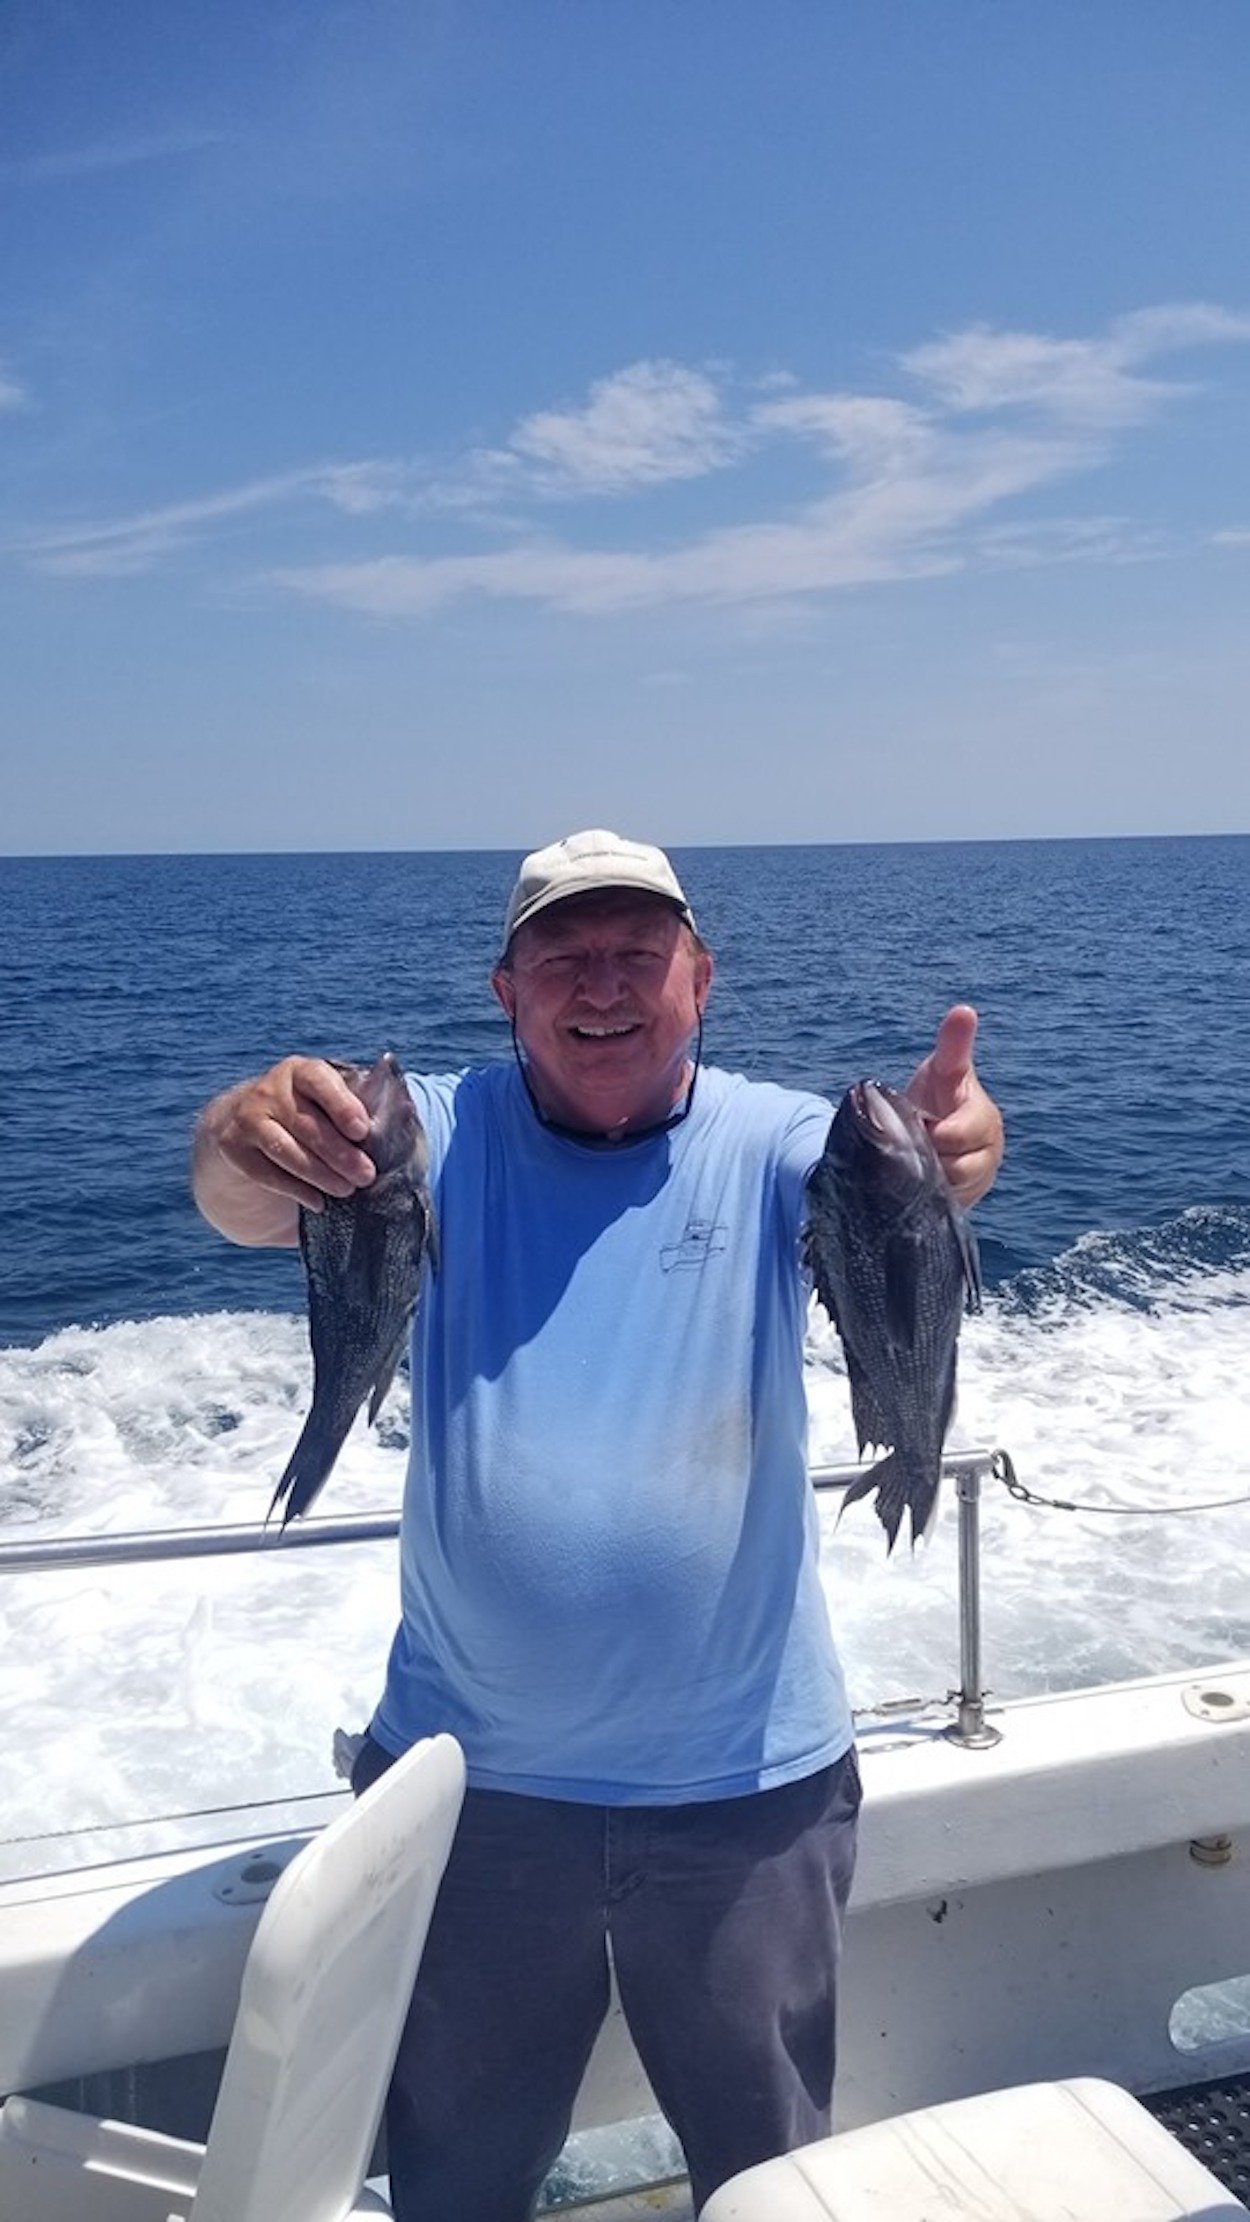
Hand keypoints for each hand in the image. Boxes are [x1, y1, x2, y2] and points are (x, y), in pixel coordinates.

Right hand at [193, 1056, 375, 1243]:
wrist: (243, 1125)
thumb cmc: (307, 1115)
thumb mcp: (326, 1103)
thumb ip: (357, 1108)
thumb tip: (404, 1115)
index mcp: (301, 1072)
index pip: (320, 1080)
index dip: (342, 1105)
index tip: (363, 1131)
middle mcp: (270, 1090)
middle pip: (307, 1123)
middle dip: (340, 1153)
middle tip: (367, 1176)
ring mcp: (249, 1117)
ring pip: (286, 1149)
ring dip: (320, 1173)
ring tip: (346, 1191)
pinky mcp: (233, 1147)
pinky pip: (266, 1172)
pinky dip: (295, 1189)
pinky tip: (318, 1202)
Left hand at [905, 1006, 1003, 1208]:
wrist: (934, 1137)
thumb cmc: (940, 1096)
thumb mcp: (943, 1070)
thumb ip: (953, 1045)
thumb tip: (965, 1010)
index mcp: (982, 1119)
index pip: (966, 1129)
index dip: (945, 1133)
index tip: (930, 1129)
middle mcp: (987, 1152)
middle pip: (952, 1164)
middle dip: (925, 1152)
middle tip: (909, 1139)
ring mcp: (979, 1179)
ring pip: (946, 1187)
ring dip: (924, 1174)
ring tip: (912, 1156)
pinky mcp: (965, 1200)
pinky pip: (942, 1203)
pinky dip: (925, 1194)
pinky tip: (916, 1180)